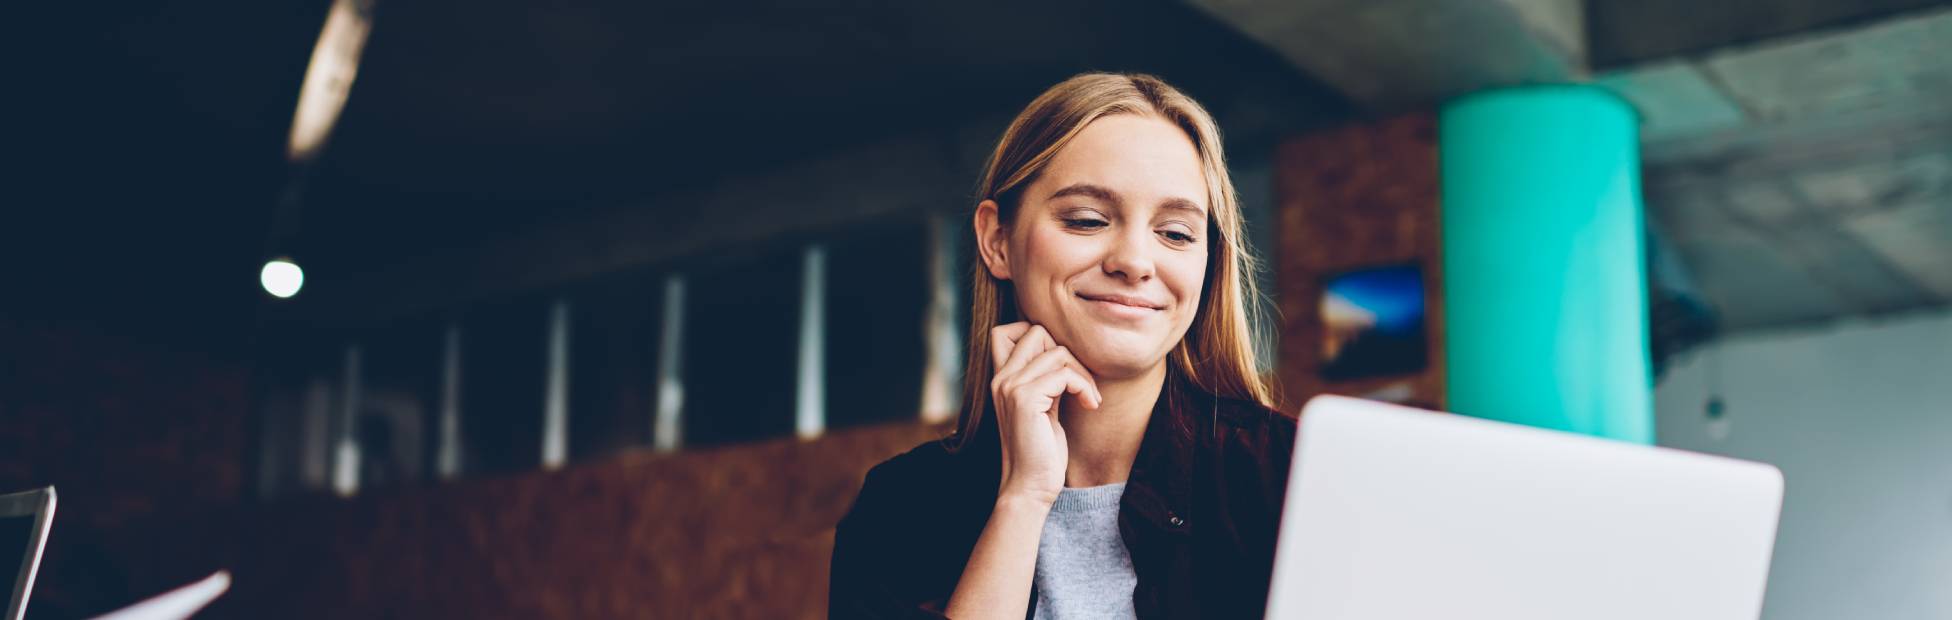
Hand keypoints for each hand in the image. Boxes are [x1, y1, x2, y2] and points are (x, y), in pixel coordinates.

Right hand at [989, 322, 1100, 506]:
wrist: (1029, 487)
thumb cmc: (1041, 451)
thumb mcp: (1042, 407)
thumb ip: (1044, 380)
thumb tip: (1064, 352)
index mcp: (1001, 379)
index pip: (1007, 330)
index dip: (1039, 337)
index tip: (1061, 367)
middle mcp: (1001, 378)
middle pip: (1036, 331)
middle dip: (1068, 353)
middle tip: (1080, 383)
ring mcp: (1010, 387)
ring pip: (1057, 351)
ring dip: (1083, 373)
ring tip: (1089, 397)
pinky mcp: (1025, 399)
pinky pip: (1065, 374)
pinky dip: (1084, 387)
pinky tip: (1090, 405)